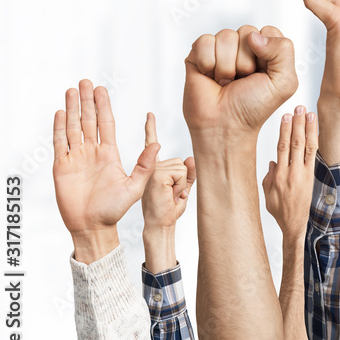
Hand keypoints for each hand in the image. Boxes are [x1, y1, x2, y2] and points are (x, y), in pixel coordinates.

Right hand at [53, 80, 158, 261]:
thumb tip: (158, 144)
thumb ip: (145, 165)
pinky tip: (60, 113)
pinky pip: (60, 143)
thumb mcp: (135, 186)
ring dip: (72, 109)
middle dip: (87, 101)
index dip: (103, 106)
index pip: (106, 123)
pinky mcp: (62, 167)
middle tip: (85, 82)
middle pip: (88, 120)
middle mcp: (92, 152)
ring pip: (73, 127)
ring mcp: (76, 158)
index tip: (102, 90)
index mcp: (110, 154)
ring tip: (72, 90)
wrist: (93, 227)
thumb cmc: (115, 210)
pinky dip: (59, 127)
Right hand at [141, 113, 195, 229]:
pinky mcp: (157, 175)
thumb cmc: (170, 208)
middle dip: (184, 179)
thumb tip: (190, 158)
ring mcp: (152, 169)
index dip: (150, 128)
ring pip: (183, 167)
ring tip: (171, 194)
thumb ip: (189, 172)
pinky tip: (170, 194)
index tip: (149, 114)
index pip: (151, 144)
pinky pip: (181, 173)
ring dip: (182, 184)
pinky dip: (181, 186)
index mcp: (154, 167)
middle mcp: (151, 166)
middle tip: (173, 193)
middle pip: (181, 161)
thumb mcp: (183, 187)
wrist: (160, 224)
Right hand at [183, 25, 296, 139]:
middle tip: (242, 81)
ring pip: (226, 36)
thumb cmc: (254, 107)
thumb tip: (254, 36)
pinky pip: (204, 42)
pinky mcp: (199, 53)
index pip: (269, 32)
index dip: (266, 53)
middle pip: (247, 32)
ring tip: (226, 81)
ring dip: (227, 66)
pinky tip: (210, 77)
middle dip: (246, 61)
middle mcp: (244, 47)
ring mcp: (221, 49)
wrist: (224, 126)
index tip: (263, 74)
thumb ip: (283, 51)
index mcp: (267, 51)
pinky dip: (208, 63)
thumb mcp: (284, 82)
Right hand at [263, 106, 318, 239]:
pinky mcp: (312, 177)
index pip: (281, 147)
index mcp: (277, 175)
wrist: (294, 225)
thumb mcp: (267, 194)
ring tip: (309, 113)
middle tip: (298, 108)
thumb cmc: (280, 210)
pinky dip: (315, 141)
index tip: (285, 116)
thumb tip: (272, 162)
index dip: (284, 130)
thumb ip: (268, 176)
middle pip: (294, 143)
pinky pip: (314, 156)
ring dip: (308, 128)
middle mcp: (291, 173)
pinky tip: (316, 130)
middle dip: (296, 123)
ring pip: (306, 147)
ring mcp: (303, 175)